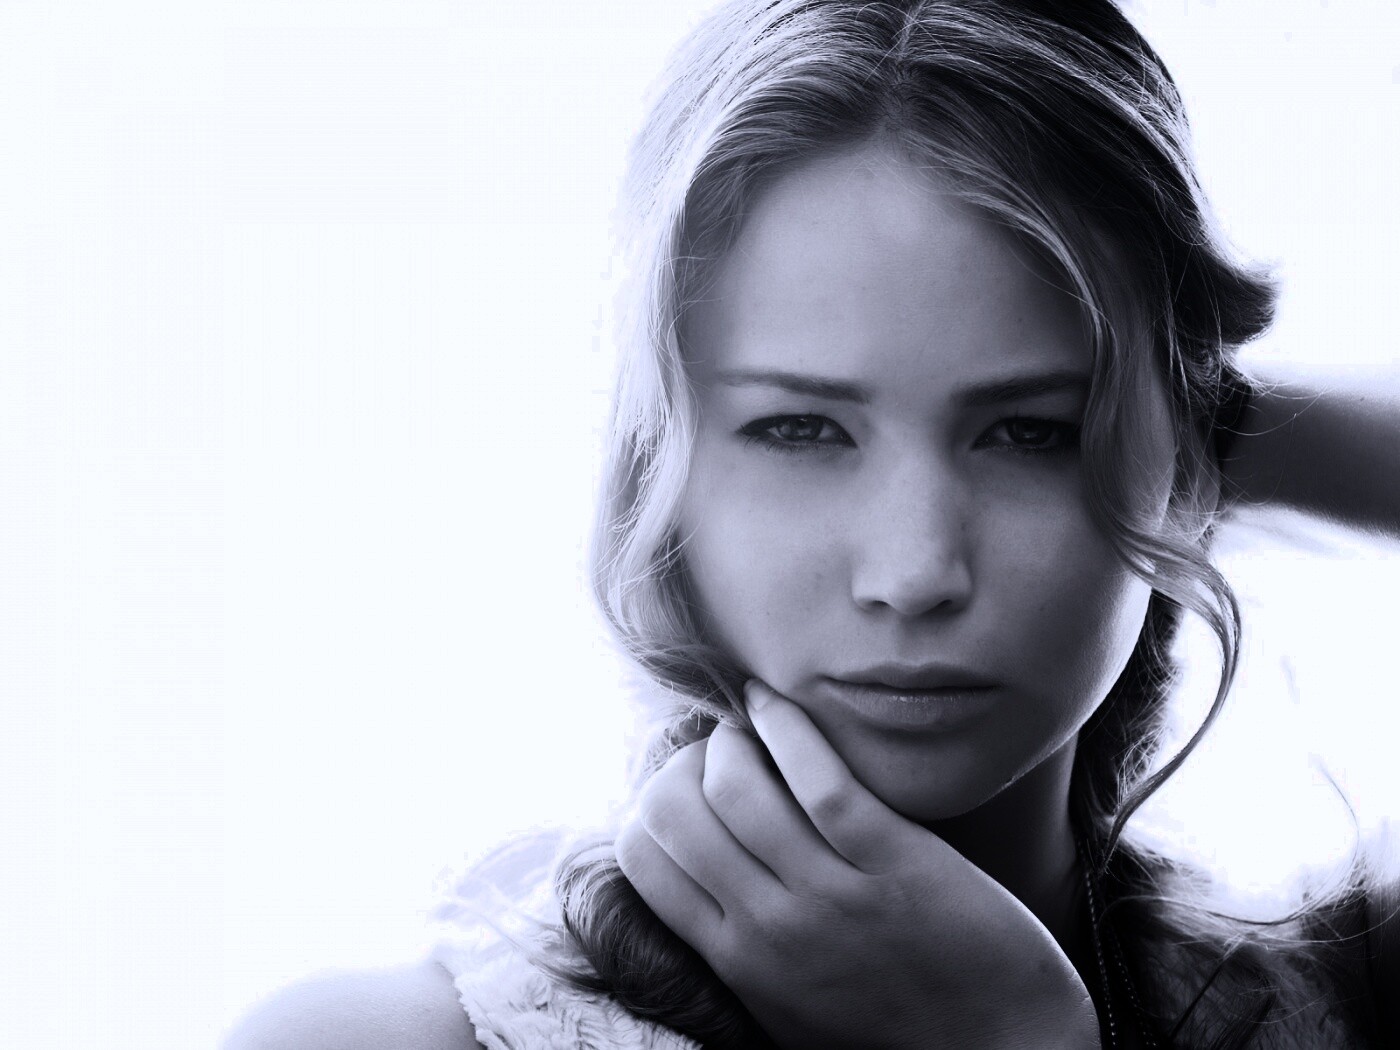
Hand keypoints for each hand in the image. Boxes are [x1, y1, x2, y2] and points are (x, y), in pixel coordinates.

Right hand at [616, 680, 1100, 1049]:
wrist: (1002, 1043)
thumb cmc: (891, 1017)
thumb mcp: (786, 998)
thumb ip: (734, 942)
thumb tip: (683, 873)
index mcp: (737, 960)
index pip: (644, 858)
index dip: (652, 801)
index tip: (686, 782)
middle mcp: (772, 929)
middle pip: (677, 813)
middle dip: (684, 761)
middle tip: (718, 745)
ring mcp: (833, 896)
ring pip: (738, 787)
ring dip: (732, 738)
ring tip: (749, 724)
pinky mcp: (895, 861)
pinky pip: (819, 778)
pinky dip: (785, 726)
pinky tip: (773, 704)